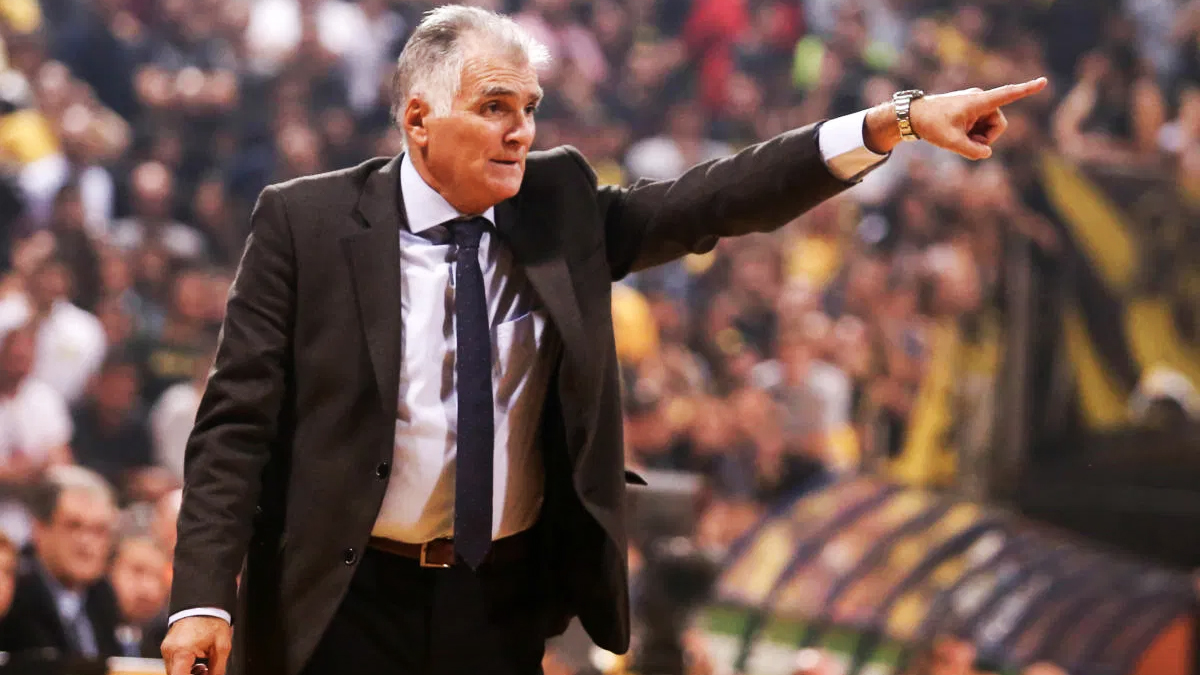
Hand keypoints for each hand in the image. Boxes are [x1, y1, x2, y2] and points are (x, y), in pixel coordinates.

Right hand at [161, 616, 231, 674]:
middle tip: (206, 672)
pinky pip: (173, 663)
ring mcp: (166, 648)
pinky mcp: (167, 646)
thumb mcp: (221, 647)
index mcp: (181, 652)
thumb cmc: (212, 621)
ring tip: (204, 667)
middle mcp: (170, 651)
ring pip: (174, 671)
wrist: (204, 604)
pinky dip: (184, 667)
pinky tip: (197, 663)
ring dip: (187, 673)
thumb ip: (217, 669)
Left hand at [865, 78, 1047, 158]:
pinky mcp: (972, 109)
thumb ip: (972, 150)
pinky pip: (982, 126)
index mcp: (978, 102)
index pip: (1007, 94)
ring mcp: (976, 104)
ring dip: (978, 137)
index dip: (1026, 90)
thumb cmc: (930, 125)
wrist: (913, 116)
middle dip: (987, 138)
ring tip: (958, 137)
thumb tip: (987, 152)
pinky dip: (973, 134)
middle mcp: (980, 99)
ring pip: (990, 128)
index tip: (1044, 81)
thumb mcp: (950, 142)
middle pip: (999, 125)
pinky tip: (957, 133)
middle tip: (965, 142)